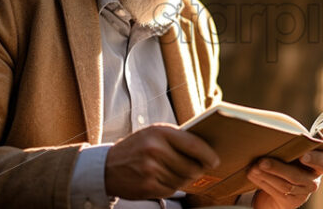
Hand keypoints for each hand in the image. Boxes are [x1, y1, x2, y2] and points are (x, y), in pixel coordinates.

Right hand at [104, 123, 219, 199]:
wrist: (107, 166)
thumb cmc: (136, 147)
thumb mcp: (153, 134)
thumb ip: (177, 138)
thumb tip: (205, 150)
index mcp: (160, 132)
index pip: (193, 144)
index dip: (208, 154)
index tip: (215, 160)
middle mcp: (155, 150)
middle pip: (191, 166)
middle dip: (198, 170)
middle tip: (199, 169)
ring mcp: (151, 169)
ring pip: (183, 180)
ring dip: (185, 179)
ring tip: (177, 172)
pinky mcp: (147, 186)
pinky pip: (172, 190)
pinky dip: (173, 187)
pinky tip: (165, 179)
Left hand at [247, 151, 322, 208]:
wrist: (279, 183)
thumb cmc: (287, 158)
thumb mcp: (292, 151)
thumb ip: (291, 146)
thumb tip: (272, 134)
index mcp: (320, 163)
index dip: (314, 160)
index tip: (302, 156)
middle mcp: (314, 180)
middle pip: (297, 176)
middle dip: (277, 168)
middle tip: (262, 161)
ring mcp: (303, 193)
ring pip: (285, 185)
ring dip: (266, 176)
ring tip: (254, 168)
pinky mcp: (291, 202)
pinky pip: (277, 192)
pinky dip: (263, 182)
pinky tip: (253, 175)